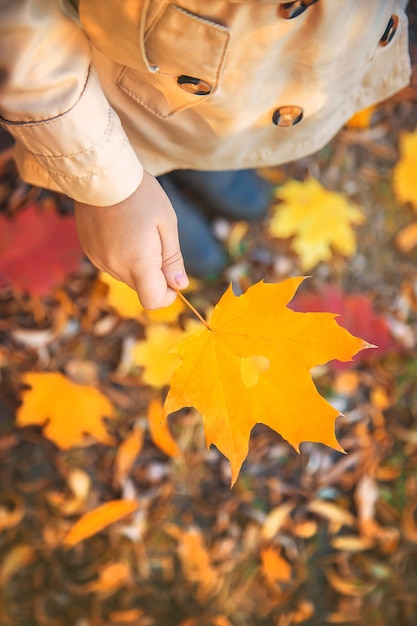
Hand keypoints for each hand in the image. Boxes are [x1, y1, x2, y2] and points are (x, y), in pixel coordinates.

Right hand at [74, 171, 188, 308]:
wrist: (101, 173)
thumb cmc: (140, 194)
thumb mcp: (166, 224)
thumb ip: (173, 259)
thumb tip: (179, 285)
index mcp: (138, 262)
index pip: (153, 301)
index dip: (167, 295)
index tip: (172, 277)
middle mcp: (115, 267)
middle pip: (141, 288)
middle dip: (154, 275)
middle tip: (156, 241)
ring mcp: (99, 260)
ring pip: (126, 276)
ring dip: (137, 264)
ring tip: (136, 231)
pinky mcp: (89, 252)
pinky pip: (111, 264)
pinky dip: (121, 256)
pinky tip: (121, 230)